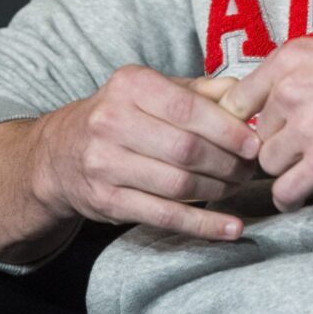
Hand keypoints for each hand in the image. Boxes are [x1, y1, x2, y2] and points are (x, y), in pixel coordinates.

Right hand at [30, 64, 261, 240]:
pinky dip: (203, 225)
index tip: (254, 143)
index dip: (228, 130)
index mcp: (129, 85)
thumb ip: (200, 90)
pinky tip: (231, 228)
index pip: (189, 109)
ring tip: (238, 187)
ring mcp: (104, 164)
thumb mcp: (152, 90)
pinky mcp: (106, 202)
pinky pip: (164, 216)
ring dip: (219, 190)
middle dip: (228, 163)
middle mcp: (111, 122)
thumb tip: (245, 95)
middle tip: (250, 169)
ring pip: (178, 184)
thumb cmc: (121, 115)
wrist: (58, 154)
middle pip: (186, 149)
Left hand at [220, 22, 312, 212]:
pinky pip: (286, 193)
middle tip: (302, 144)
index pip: (239, 99)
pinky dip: (290, 199)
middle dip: (278, 141)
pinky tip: (301, 196)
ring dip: (288, 167)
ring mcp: (306, 128)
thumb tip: (305, 78)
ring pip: (270, 164)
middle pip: (258, 134)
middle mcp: (289, 92)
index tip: (264, 127)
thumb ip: (312, 65)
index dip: (250, 118)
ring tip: (309, 166)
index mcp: (290, 59)